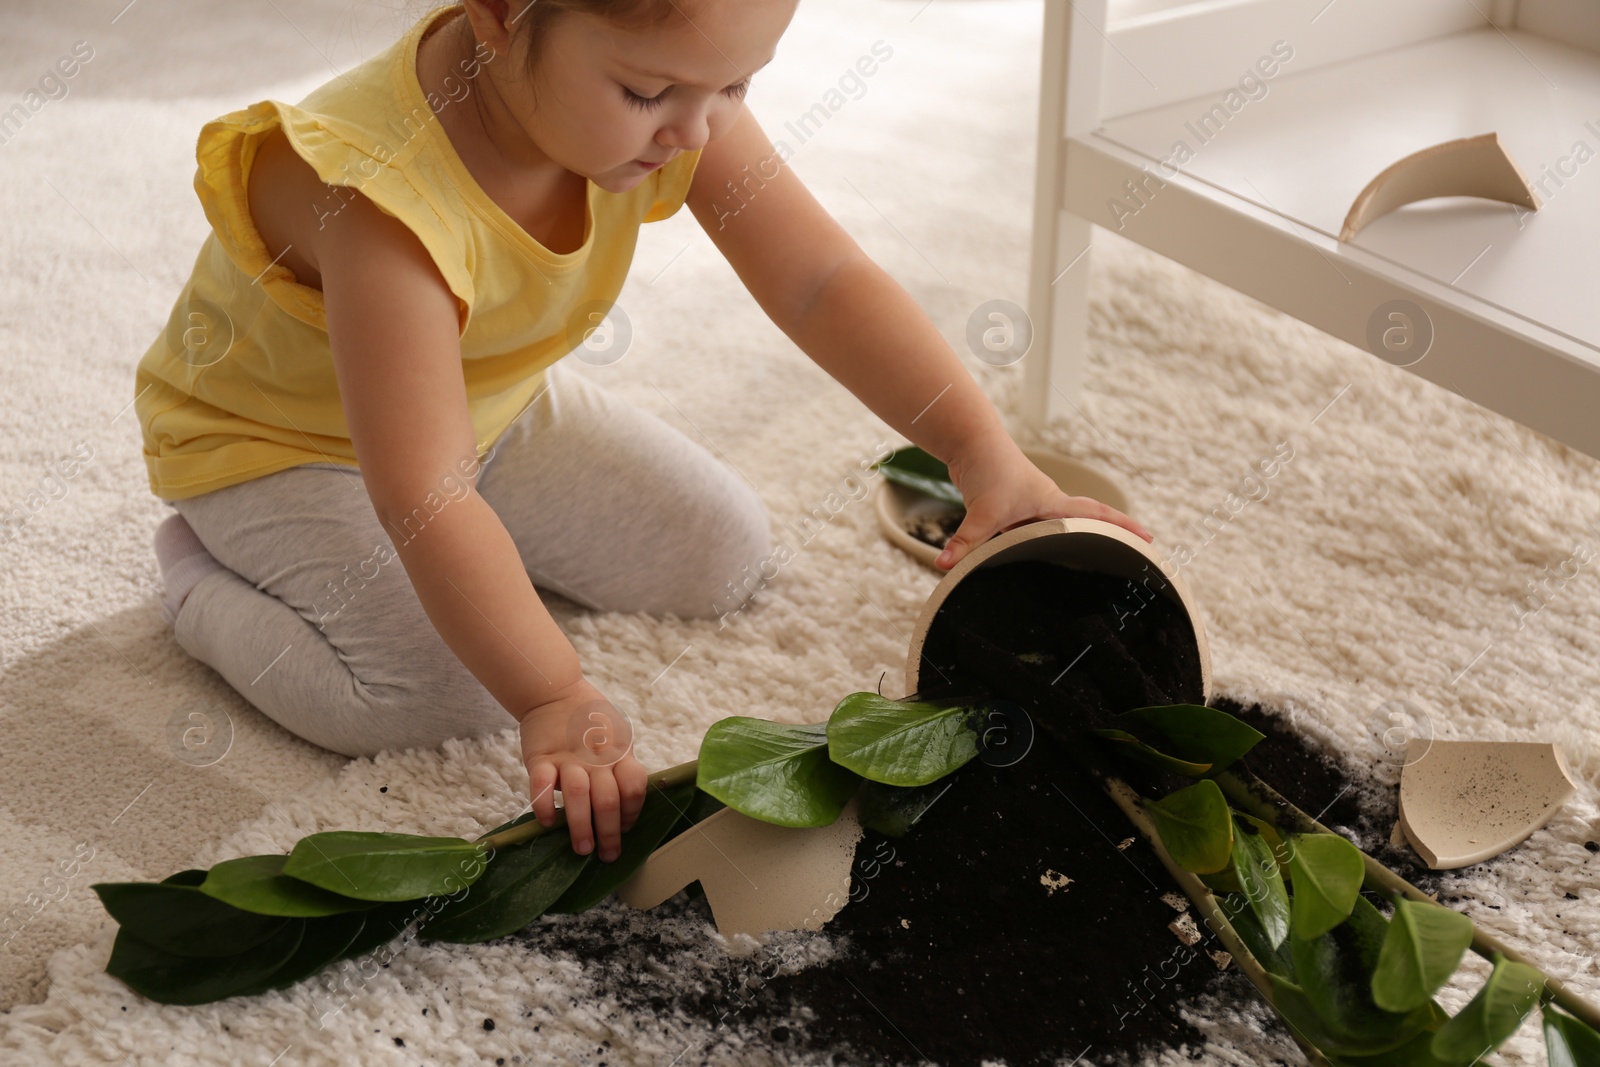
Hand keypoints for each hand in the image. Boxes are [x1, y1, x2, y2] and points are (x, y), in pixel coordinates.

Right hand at [518, 676, 648, 862]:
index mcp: (620, 753)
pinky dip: (544, 806)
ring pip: (578, 796)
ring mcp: (567, 758)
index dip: (633, 812)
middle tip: (608, 855)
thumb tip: (628, 808)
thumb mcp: (616, 739)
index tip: (627, 831)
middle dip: (610, 832)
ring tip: (583, 849)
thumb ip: (622, 767)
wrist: (556, 692)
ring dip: (581, 826)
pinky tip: (548, 823)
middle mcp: (596, 758)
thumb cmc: (590, 723)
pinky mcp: (540, 758)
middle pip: (608, 799)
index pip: (634, 787)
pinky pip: (541, 785)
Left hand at [935, 432, 1152, 570]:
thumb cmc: (988, 468)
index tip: (1150, 539)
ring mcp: (1032, 508)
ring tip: (1093, 568)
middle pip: (1087, 524)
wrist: (970, 441)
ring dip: (1074, 545)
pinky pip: (1032, 534)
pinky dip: (1038, 547)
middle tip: (1135, 556)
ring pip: (1058, 532)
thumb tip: (944, 567)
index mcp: (1054, 504)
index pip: (1097, 517)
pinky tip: (1038, 564)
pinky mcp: (1013, 510)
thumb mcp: (982, 511)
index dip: (1124, 528)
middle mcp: (1048, 505)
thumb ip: (966, 542)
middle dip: (1109, 539)